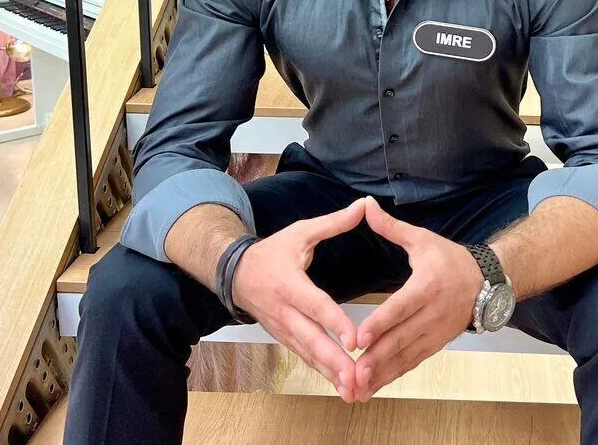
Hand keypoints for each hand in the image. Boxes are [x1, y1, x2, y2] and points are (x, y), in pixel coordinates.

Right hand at [231, 197, 366, 400]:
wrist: (234, 273)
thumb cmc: (272, 251)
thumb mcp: (300, 232)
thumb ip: (333, 223)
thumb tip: (364, 206)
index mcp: (290, 283)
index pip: (315, 305)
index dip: (334, 322)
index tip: (354, 339)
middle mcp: (284, 311)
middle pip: (311, 339)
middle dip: (335, 361)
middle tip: (358, 377)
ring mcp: (282, 328)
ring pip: (308, 354)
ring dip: (330, 374)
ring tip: (354, 391)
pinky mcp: (284, 338)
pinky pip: (305, 358)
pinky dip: (323, 373)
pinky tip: (342, 387)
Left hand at [353, 196, 482, 400]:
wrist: (487, 282)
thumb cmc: (449, 259)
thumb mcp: (422, 239)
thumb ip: (391, 227)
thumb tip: (366, 206)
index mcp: (427, 285)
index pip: (401, 307)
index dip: (381, 323)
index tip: (359, 338)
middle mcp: (433, 313)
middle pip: (401, 338)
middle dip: (376, 358)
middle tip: (353, 373)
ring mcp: (436, 332)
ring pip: (406, 356)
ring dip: (382, 374)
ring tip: (358, 389)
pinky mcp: (436, 344)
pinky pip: (413, 363)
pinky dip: (393, 376)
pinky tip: (372, 387)